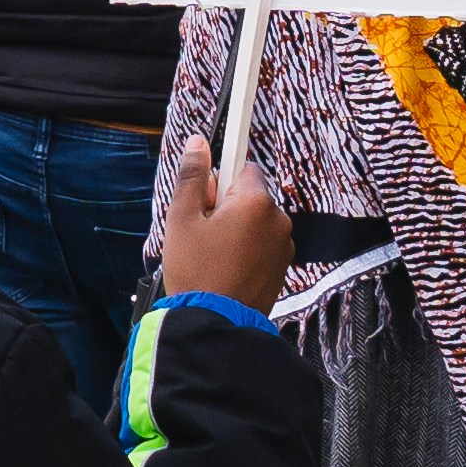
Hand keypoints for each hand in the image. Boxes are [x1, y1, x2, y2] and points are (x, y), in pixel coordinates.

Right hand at [155, 139, 285, 310]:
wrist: (214, 323)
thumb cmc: (196, 270)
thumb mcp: (182, 218)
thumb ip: (191, 176)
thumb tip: (198, 142)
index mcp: (256, 203)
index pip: (242, 166)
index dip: (219, 178)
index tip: (207, 194)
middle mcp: (278, 220)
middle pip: (248, 195)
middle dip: (225, 205)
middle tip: (200, 230)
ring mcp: (283, 246)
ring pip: (255, 222)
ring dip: (236, 228)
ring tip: (210, 253)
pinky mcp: (282, 268)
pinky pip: (262, 244)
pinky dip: (245, 249)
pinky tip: (224, 267)